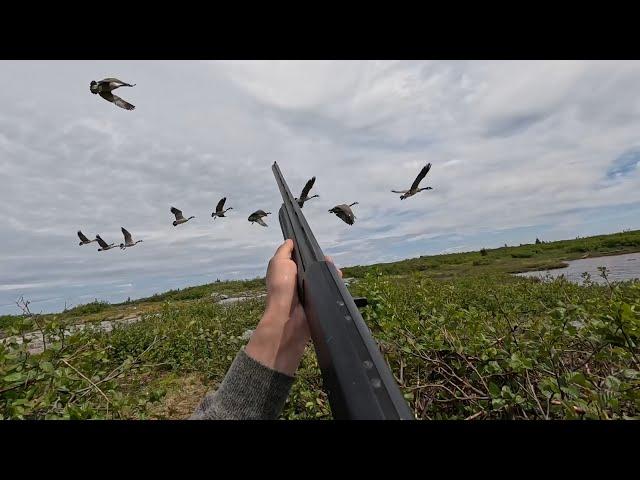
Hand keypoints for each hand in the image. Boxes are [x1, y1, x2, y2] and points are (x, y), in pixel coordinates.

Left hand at [245, 239, 341, 375]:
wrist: (289, 316)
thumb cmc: (281, 286)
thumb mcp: (278, 262)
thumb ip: (284, 250)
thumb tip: (290, 241)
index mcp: (286, 272)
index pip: (300, 259)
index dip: (308, 253)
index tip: (316, 249)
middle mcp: (297, 281)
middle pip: (313, 268)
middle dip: (322, 263)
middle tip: (329, 261)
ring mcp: (308, 292)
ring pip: (322, 278)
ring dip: (329, 272)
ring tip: (335, 270)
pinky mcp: (317, 301)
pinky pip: (328, 290)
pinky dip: (334, 284)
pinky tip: (338, 279)